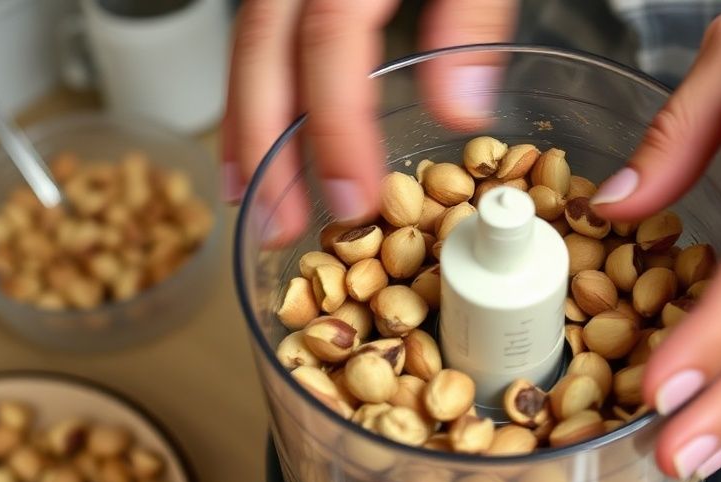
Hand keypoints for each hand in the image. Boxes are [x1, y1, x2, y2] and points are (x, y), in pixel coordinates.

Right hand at [223, 0, 516, 244]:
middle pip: (265, 43)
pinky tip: (265, 125)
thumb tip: (462, 111)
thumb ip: (475, 12)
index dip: (337, 125)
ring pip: (251, 36)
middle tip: (277, 221)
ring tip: (249, 193)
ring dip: (246, 119)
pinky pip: (264, 24)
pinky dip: (258, 83)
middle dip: (266, 141)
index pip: (332, 37)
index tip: (351, 199)